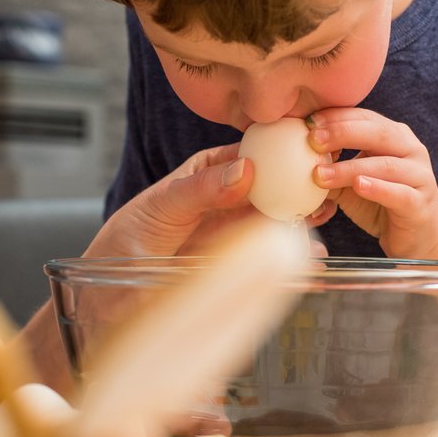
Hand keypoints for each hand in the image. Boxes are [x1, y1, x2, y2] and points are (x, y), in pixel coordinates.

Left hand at [87, 142, 331, 257]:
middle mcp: (230, 198)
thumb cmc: (130, 236)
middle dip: (302, 182)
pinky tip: (310, 257)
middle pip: (275, 185)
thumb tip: (245, 169)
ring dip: (305, 216)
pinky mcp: (240, 263)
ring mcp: (237, 230)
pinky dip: (295, 255)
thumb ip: (202, 188)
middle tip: (325, 183)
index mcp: (211, 172)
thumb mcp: (163, 204)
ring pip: (280, 219)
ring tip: (324, 213)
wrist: (112, 289)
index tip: (306, 147)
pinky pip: (273, 255)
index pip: (253, 153)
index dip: (281, 149)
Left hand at [307, 108, 437, 258]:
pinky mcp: (419, 202)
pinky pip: (399, 193)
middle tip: (313, 140)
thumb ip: (332, 168)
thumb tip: (296, 161)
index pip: (364, 117)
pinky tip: (358, 186)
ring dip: (350, 167)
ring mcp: (419, 175)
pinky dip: (378, 188)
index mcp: (394, 136)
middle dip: (342, 133)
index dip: (337, 117)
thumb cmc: (383, 202)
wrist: (420, 234)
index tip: (308, 122)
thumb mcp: (352, 182)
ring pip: (385, 165)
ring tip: (322, 174)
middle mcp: (410, 149)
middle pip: (377, 133)